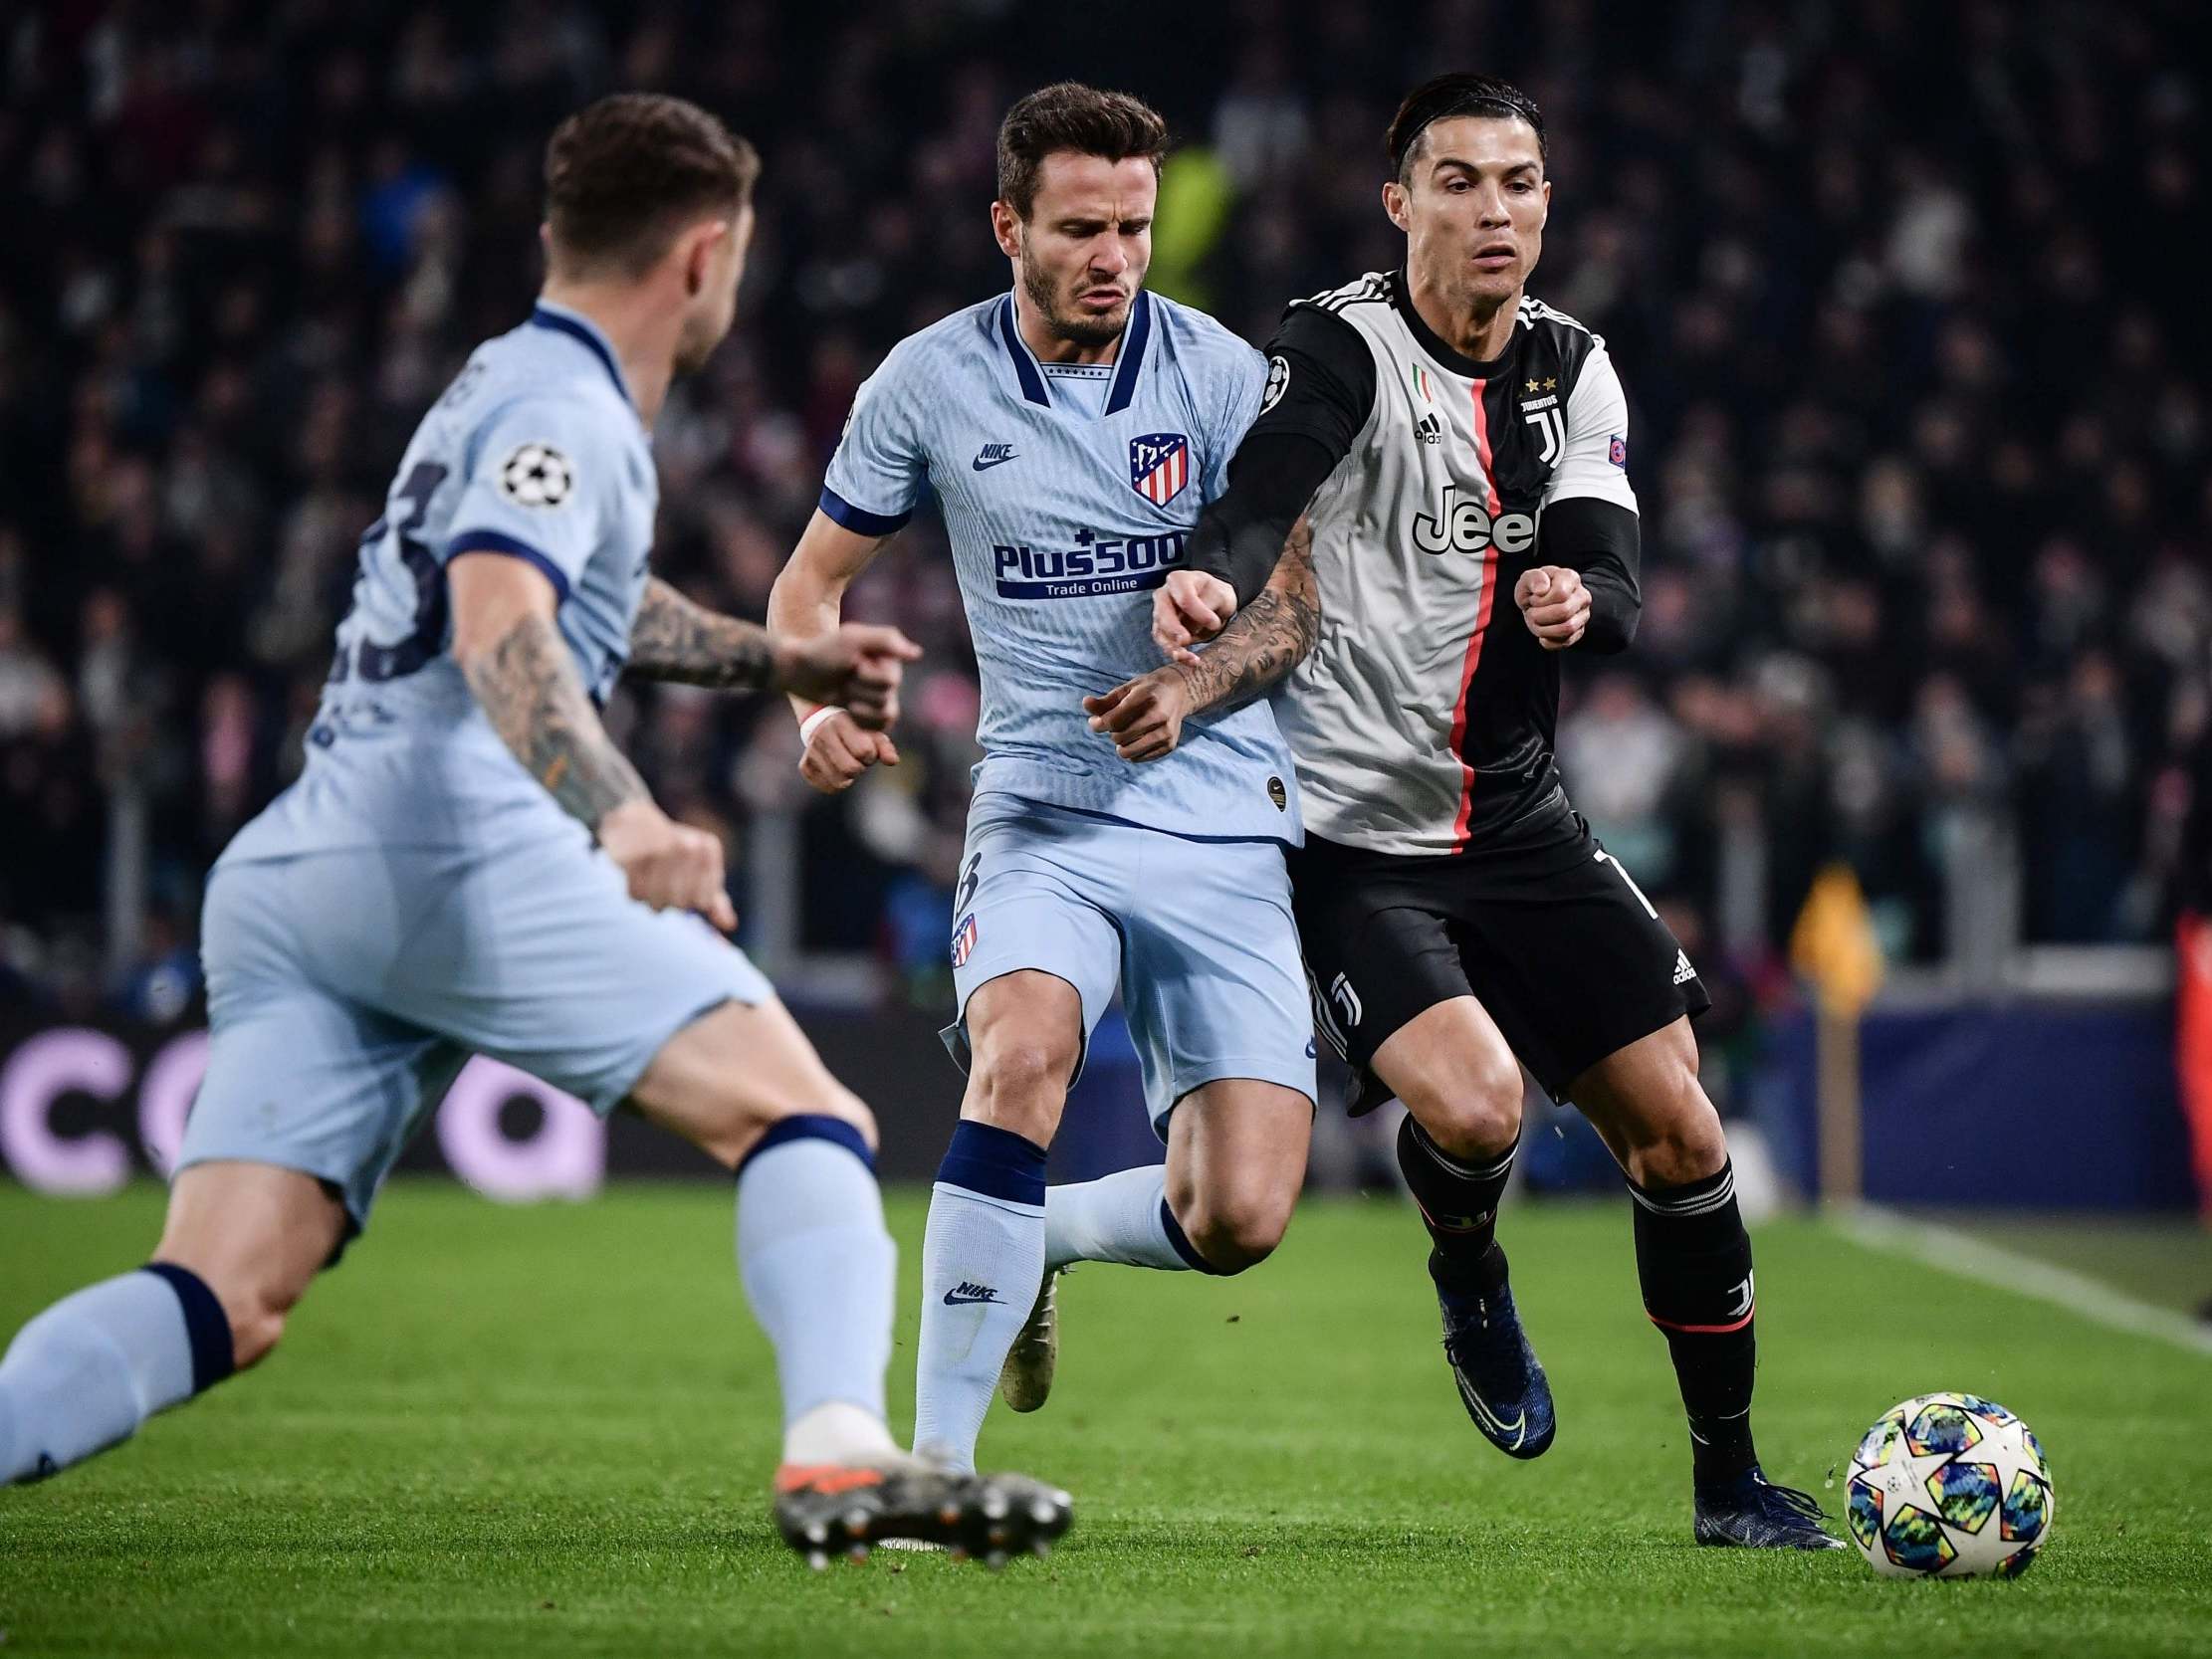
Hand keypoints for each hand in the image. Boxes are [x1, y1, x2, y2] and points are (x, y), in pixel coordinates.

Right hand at [596, 799, 736, 930]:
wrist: (633, 822)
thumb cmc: (673, 852)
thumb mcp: (701, 870)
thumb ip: (715, 899)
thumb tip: (729, 924)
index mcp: (708, 849)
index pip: (704, 901)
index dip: (692, 901)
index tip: (684, 886)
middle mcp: (687, 846)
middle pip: (681, 903)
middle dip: (671, 901)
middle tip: (664, 886)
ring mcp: (659, 850)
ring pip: (658, 903)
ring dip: (652, 899)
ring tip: (651, 882)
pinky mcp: (632, 856)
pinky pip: (636, 894)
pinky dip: (635, 891)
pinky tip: (636, 876)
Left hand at [772, 625, 921, 729]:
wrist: (800, 670)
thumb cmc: (825, 650)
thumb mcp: (854, 638)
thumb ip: (887, 641)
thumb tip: (917, 654)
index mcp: (890, 658)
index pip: (890, 681)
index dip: (866, 676)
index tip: (852, 662)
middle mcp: (890, 677)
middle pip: (885, 699)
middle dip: (858, 690)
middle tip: (844, 676)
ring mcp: (880, 696)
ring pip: (883, 715)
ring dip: (856, 705)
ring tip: (844, 690)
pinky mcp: (870, 714)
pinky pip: (878, 727)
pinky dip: (861, 721)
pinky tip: (847, 708)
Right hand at [798, 708, 900, 793]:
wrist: (825, 725)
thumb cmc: (856, 730)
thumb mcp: (872, 733)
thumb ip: (885, 746)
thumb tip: (892, 761)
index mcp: (840, 722)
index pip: (864, 752)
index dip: (870, 755)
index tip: (866, 749)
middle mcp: (821, 734)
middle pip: (851, 769)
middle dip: (860, 768)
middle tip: (857, 760)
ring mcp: (811, 751)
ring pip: (839, 782)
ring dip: (849, 777)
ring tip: (847, 763)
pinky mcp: (805, 766)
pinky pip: (828, 788)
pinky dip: (837, 784)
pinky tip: (837, 770)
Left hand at [1084, 666, 1191, 763]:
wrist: (1179, 692)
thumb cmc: (1146, 690)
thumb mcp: (1126, 689)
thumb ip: (1105, 701)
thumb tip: (1085, 704)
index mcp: (1147, 697)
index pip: (1114, 720)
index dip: (1098, 724)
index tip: (1095, 722)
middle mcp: (1160, 715)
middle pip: (1119, 737)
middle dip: (1112, 732)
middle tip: (1116, 724)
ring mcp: (1166, 732)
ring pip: (1128, 752)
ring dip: (1120, 745)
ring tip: (1124, 734)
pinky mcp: (1169, 745)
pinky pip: (1138, 758)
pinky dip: (1132, 751)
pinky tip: (1136, 739)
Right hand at [1152, 571, 1237, 663]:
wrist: (1213, 600)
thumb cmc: (1216, 594)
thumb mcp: (1220, 594)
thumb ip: (1210, 605)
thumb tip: (1202, 625)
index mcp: (1178, 580)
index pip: (1185, 598)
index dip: (1198, 612)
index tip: (1215, 623)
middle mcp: (1164, 595)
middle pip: (1163, 614)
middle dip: (1174, 630)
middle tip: (1185, 641)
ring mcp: (1160, 614)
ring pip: (1160, 632)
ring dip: (1173, 647)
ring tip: (1189, 658)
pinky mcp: (1162, 631)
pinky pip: (1166, 644)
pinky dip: (1177, 654)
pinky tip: (1191, 661)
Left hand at [1515, 566, 1589, 650]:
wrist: (1539, 601)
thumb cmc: (1534, 589)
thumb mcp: (1528, 579)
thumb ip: (1533, 579)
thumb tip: (1542, 589)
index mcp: (1570, 578)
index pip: (1560, 593)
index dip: (1541, 600)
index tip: (1533, 599)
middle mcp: (1582, 595)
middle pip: (1564, 612)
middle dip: (1539, 616)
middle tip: (1531, 613)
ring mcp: (1583, 614)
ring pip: (1567, 628)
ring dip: (1543, 630)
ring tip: (1535, 623)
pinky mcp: (1579, 631)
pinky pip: (1566, 642)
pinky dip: (1549, 642)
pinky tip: (1542, 635)